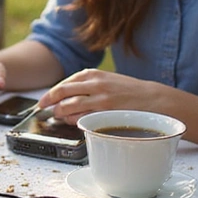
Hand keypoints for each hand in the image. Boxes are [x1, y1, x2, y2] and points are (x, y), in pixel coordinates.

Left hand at [37, 69, 154, 122]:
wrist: (154, 100)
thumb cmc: (129, 91)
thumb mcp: (107, 80)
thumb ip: (87, 85)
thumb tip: (65, 96)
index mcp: (93, 74)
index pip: (63, 84)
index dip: (50, 94)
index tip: (43, 101)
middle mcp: (94, 84)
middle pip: (61, 93)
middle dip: (49, 102)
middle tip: (43, 109)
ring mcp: (99, 99)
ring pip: (69, 107)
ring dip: (60, 113)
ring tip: (59, 117)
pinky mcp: (106, 113)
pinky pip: (82, 118)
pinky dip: (73, 121)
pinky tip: (73, 122)